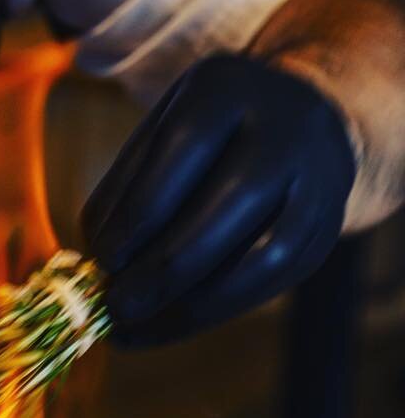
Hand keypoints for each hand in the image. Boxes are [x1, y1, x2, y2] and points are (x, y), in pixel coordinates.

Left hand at [82, 54, 356, 347]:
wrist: (296, 125)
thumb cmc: (203, 139)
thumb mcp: (158, 137)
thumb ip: (124, 191)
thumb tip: (94, 266)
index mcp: (226, 88)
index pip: (181, 150)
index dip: (137, 215)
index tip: (103, 260)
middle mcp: (284, 125)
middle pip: (230, 204)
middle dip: (163, 269)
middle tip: (117, 306)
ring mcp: (316, 179)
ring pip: (261, 255)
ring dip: (191, 304)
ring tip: (135, 328)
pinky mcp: (324, 228)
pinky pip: (272, 280)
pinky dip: (215, 310)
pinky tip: (171, 324)